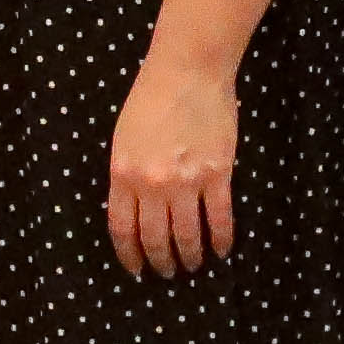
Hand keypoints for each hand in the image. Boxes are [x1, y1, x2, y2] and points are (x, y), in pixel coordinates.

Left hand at [107, 51, 242, 279]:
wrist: (187, 71)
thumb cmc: (151, 98)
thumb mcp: (123, 138)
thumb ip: (126, 175)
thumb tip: (135, 211)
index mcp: (123, 174)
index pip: (123, 229)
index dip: (129, 255)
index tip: (136, 269)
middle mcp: (152, 184)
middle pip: (155, 238)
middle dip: (160, 262)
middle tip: (167, 272)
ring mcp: (186, 181)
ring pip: (187, 235)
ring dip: (190, 256)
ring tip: (193, 265)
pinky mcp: (216, 174)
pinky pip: (219, 219)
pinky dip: (220, 239)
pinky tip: (221, 250)